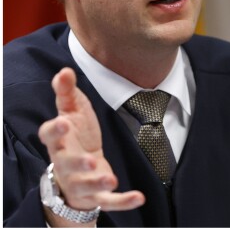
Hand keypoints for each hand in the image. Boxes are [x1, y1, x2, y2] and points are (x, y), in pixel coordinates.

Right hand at [38, 68, 144, 222]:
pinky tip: (139, 197)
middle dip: (77, 163)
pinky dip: (123, 201)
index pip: (49, 136)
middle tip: (89, 160)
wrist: (75, 171)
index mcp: (59, 141)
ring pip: (86, 185)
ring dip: (98, 182)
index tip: (63, 122)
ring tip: (111, 179)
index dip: (55, 130)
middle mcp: (65, 163)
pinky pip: (108, 201)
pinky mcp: (96, 195)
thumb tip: (64, 70)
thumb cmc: (75, 136)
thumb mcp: (72, 111)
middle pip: (67, 164)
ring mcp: (80, 181)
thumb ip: (67, 92)